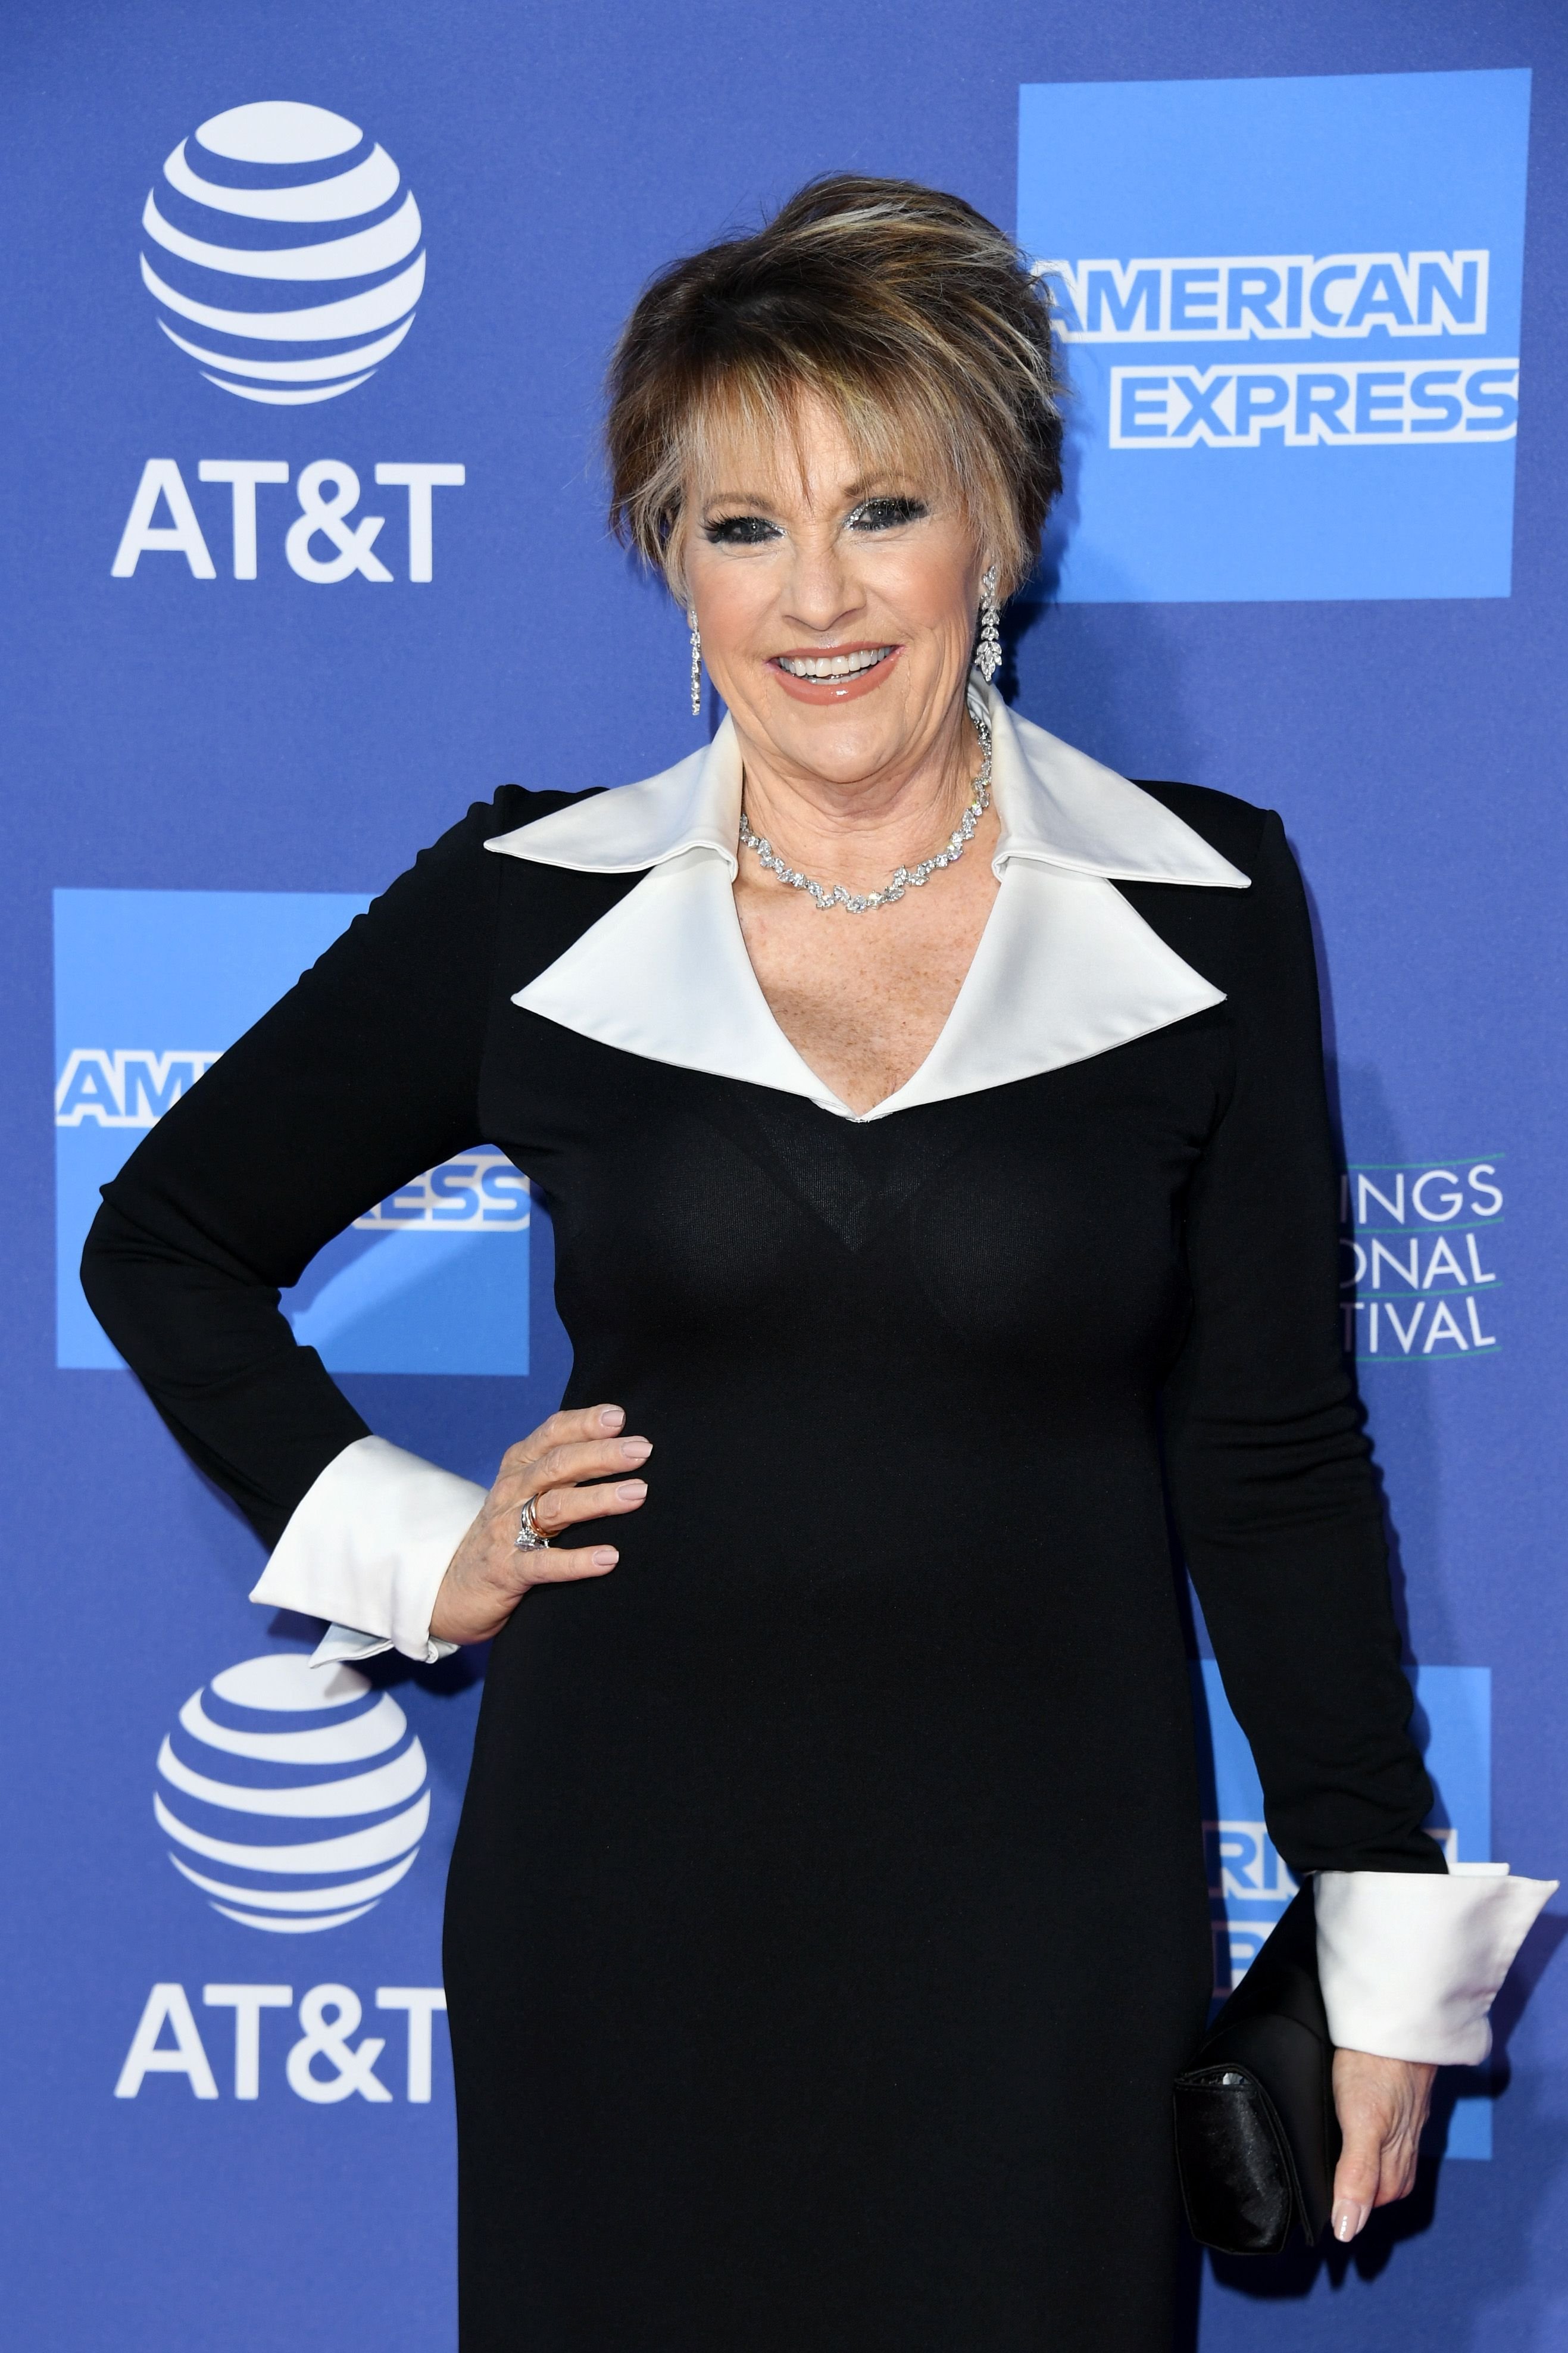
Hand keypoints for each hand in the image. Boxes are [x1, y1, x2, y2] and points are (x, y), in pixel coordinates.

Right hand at [428, 1404, 650, 1645]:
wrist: (454, 1589)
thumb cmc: (507, 1534)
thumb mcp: (526, 1492)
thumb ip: (562, 1470)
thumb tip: (621, 1449)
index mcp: (518, 1468)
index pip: (551, 1434)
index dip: (584, 1423)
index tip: (619, 1417)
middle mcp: (512, 1493)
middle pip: (558, 1465)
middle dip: (602, 1455)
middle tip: (643, 1450)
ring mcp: (507, 1532)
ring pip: (554, 1506)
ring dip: (598, 1498)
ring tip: (638, 1493)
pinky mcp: (507, 1571)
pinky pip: (543, 1563)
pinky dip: (577, 1560)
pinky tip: (609, 1558)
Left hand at [1329, 2048, 1435, 2241]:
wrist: (1399, 2014)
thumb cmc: (1375, 2063)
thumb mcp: (1361, 2122)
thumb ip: (1356, 2173)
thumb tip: (1348, 2227)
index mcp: (1392, 2148)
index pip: (1379, 2194)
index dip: (1358, 2207)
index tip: (1336, 2216)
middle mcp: (1404, 2135)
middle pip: (1391, 2180)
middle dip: (1369, 2194)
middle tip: (1340, 2199)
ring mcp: (1407, 2112)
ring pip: (1396, 2154)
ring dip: (1376, 2168)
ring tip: (1352, 2174)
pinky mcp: (1405, 2091)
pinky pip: (1397, 2126)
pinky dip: (1382, 2137)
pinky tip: (1368, 2126)